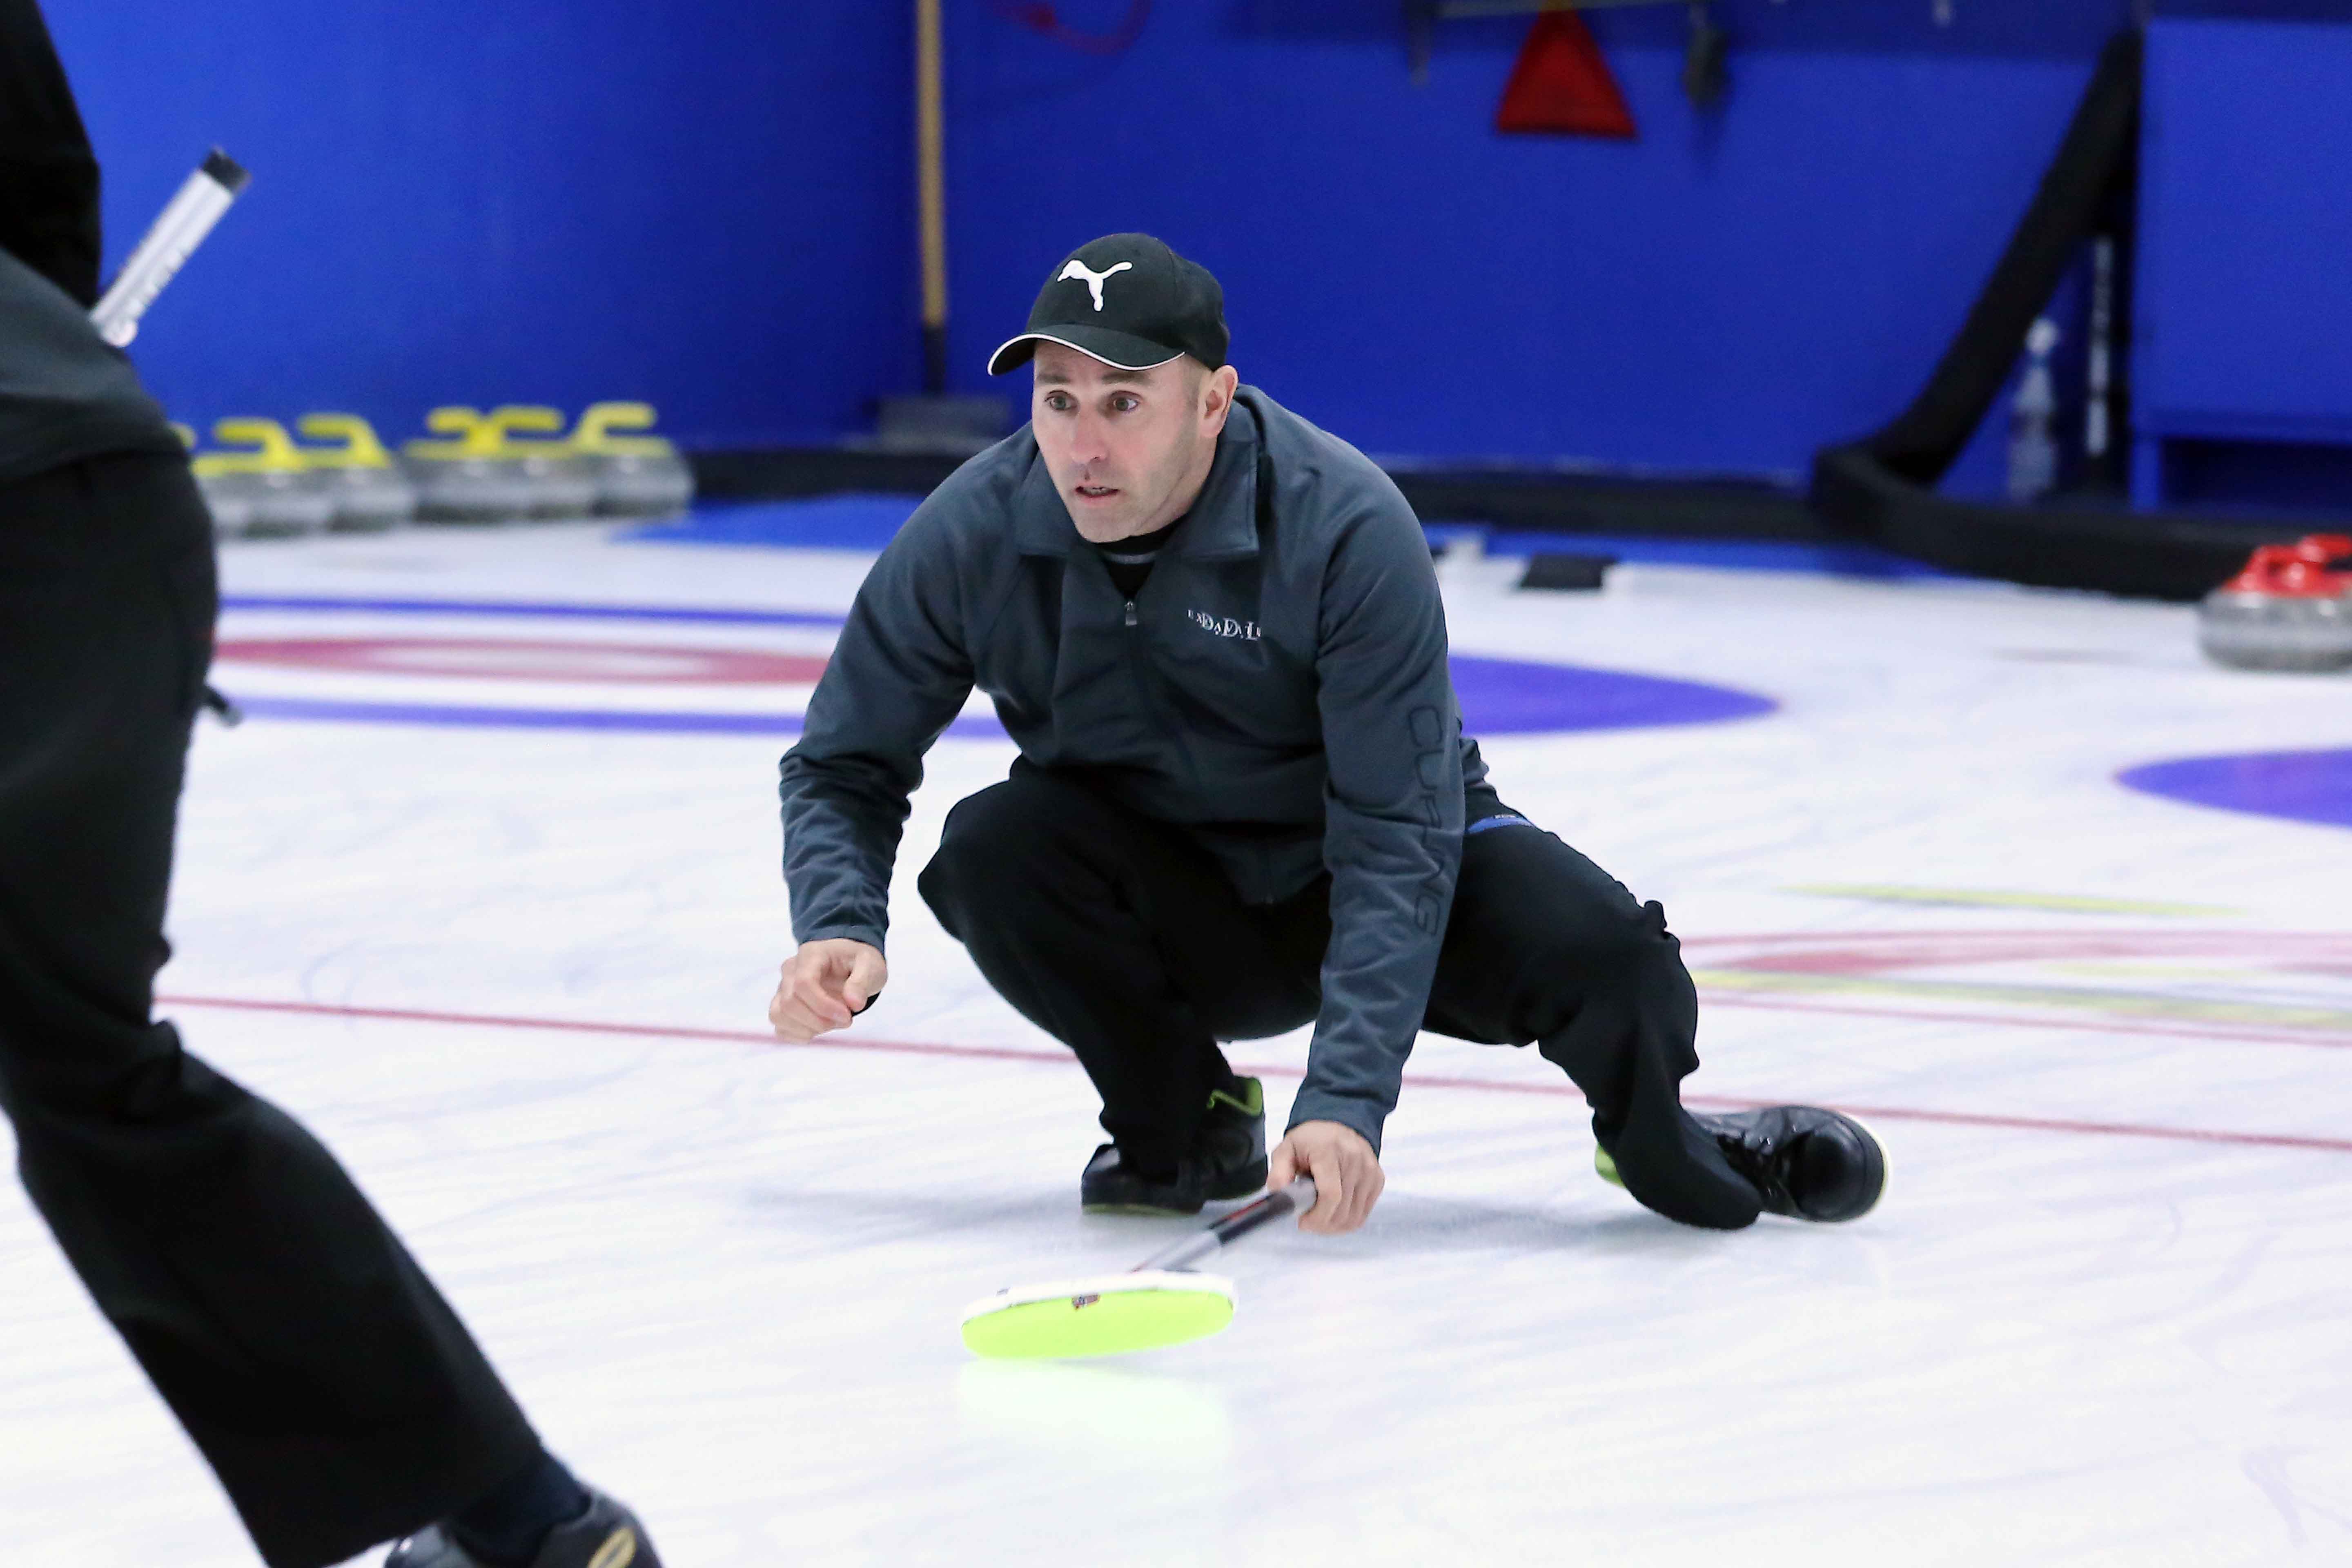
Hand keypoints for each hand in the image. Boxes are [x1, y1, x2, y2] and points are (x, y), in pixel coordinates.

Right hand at [768, 939, 887, 1042]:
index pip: (803, 983)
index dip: (823, 1006)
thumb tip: (854, 1004)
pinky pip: (780, 1028)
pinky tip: (820, 1028)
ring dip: (808, 1029)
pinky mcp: (782, 1005)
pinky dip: (800, 1035)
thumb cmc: (857, 962)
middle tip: (846, 1020)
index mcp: (811, 955)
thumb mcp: (870, 964)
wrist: (847, 963)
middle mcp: (790, 970)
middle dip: (819, 1021)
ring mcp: (782, 988)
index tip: (847, 1016)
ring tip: (832, 1023)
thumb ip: (863, 981)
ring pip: (778, 1015)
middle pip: (789, 1003)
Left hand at [1267, 1120, 1383, 1234]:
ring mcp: (1369, 1170)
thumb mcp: (1286, 1149)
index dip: (1317, 1217)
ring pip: (1354, 1217)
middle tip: (1307, 1220)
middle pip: (1342, 1211)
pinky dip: (1347, 1220)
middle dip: (1321, 1224)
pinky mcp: (1377, 1179)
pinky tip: (1334, 1211)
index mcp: (1329, 1151)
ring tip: (1320, 1217)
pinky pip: (1363, 1214)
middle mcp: (1354, 1160)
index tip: (1302, 1222)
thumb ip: (1279, 1173)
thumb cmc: (1310, 1140)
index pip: (1330, 1194)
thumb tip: (1278, 1195)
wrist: (1338, 1124)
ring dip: (1334, 1226)